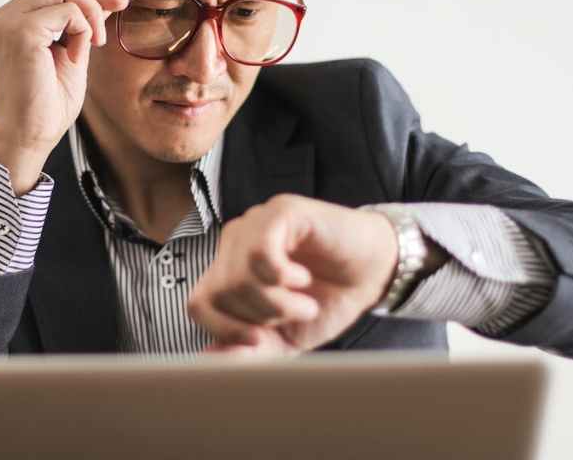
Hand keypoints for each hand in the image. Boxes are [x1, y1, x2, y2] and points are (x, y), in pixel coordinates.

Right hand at [0, 0, 129, 193]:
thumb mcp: (70, 56)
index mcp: (6, 24)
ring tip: (98, 42)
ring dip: (91, 10)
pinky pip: (66, 11)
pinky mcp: (19, 32)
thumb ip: (80, 26)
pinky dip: (83, 29)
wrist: (29, 139)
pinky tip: (79, 56)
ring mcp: (5, 24)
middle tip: (123, 5)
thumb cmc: (46, 107)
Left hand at [186, 194, 399, 354]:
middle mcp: (235, 244)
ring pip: (238, 276)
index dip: (224, 330)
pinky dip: (283, 276)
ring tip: (306, 301)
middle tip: (295, 314)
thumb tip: (210, 359)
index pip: (199, 304)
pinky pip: (260, 252)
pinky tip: (302, 278)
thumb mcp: (286, 339)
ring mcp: (255, 224)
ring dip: (277, 302)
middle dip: (260, 317)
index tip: (260, 340)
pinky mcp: (280, 211)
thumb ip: (249, 351)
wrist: (373, 274)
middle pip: (219, 293)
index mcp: (229, 271)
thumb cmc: (328, 300)